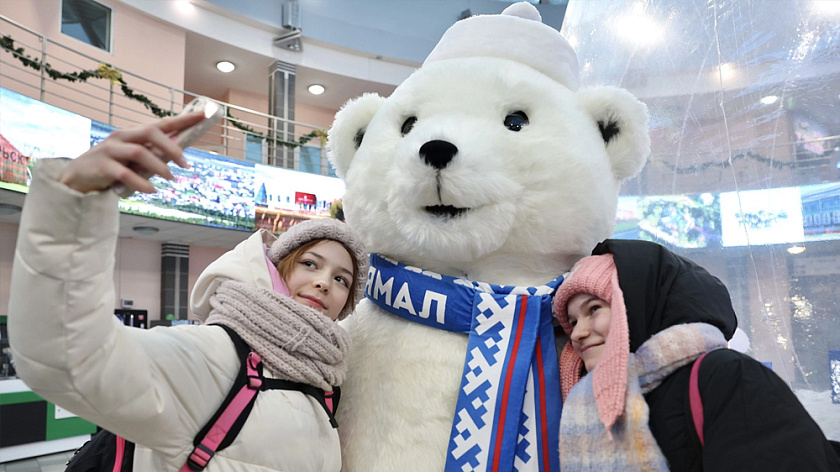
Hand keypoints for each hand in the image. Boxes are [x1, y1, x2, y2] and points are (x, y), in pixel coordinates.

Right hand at [58, 111, 205, 193]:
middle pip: (151, 133)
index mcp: (132, 133)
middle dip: (172, 147)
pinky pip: (125, 174)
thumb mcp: (132, 159)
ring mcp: (109, 150)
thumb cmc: (110, 168)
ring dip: (159, 167)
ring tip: (171, 179)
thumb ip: (151, 154)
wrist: (76, 178)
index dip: (182, 120)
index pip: (161, 123)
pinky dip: (141, 183)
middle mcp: (121, 137)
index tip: (203, 115)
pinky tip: (152, 191)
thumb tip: (178, 153)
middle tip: (186, 165)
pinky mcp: (101, 167)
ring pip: (140, 152)